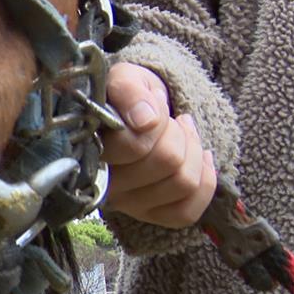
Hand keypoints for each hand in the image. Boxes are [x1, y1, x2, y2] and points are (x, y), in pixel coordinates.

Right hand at [101, 62, 215, 227]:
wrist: (130, 109)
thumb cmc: (125, 95)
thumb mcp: (124, 78)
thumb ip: (129, 91)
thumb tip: (146, 120)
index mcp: (88, 147)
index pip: (133, 145)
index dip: (157, 122)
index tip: (154, 105)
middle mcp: (102, 182)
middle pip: (166, 163)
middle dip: (179, 133)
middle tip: (171, 120)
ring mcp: (125, 203)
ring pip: (182, 184)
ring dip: (193, 151)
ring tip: (183, 134)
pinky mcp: (147, 215)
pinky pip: (186, 212)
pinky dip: (205, 182)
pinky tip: (200, 158)